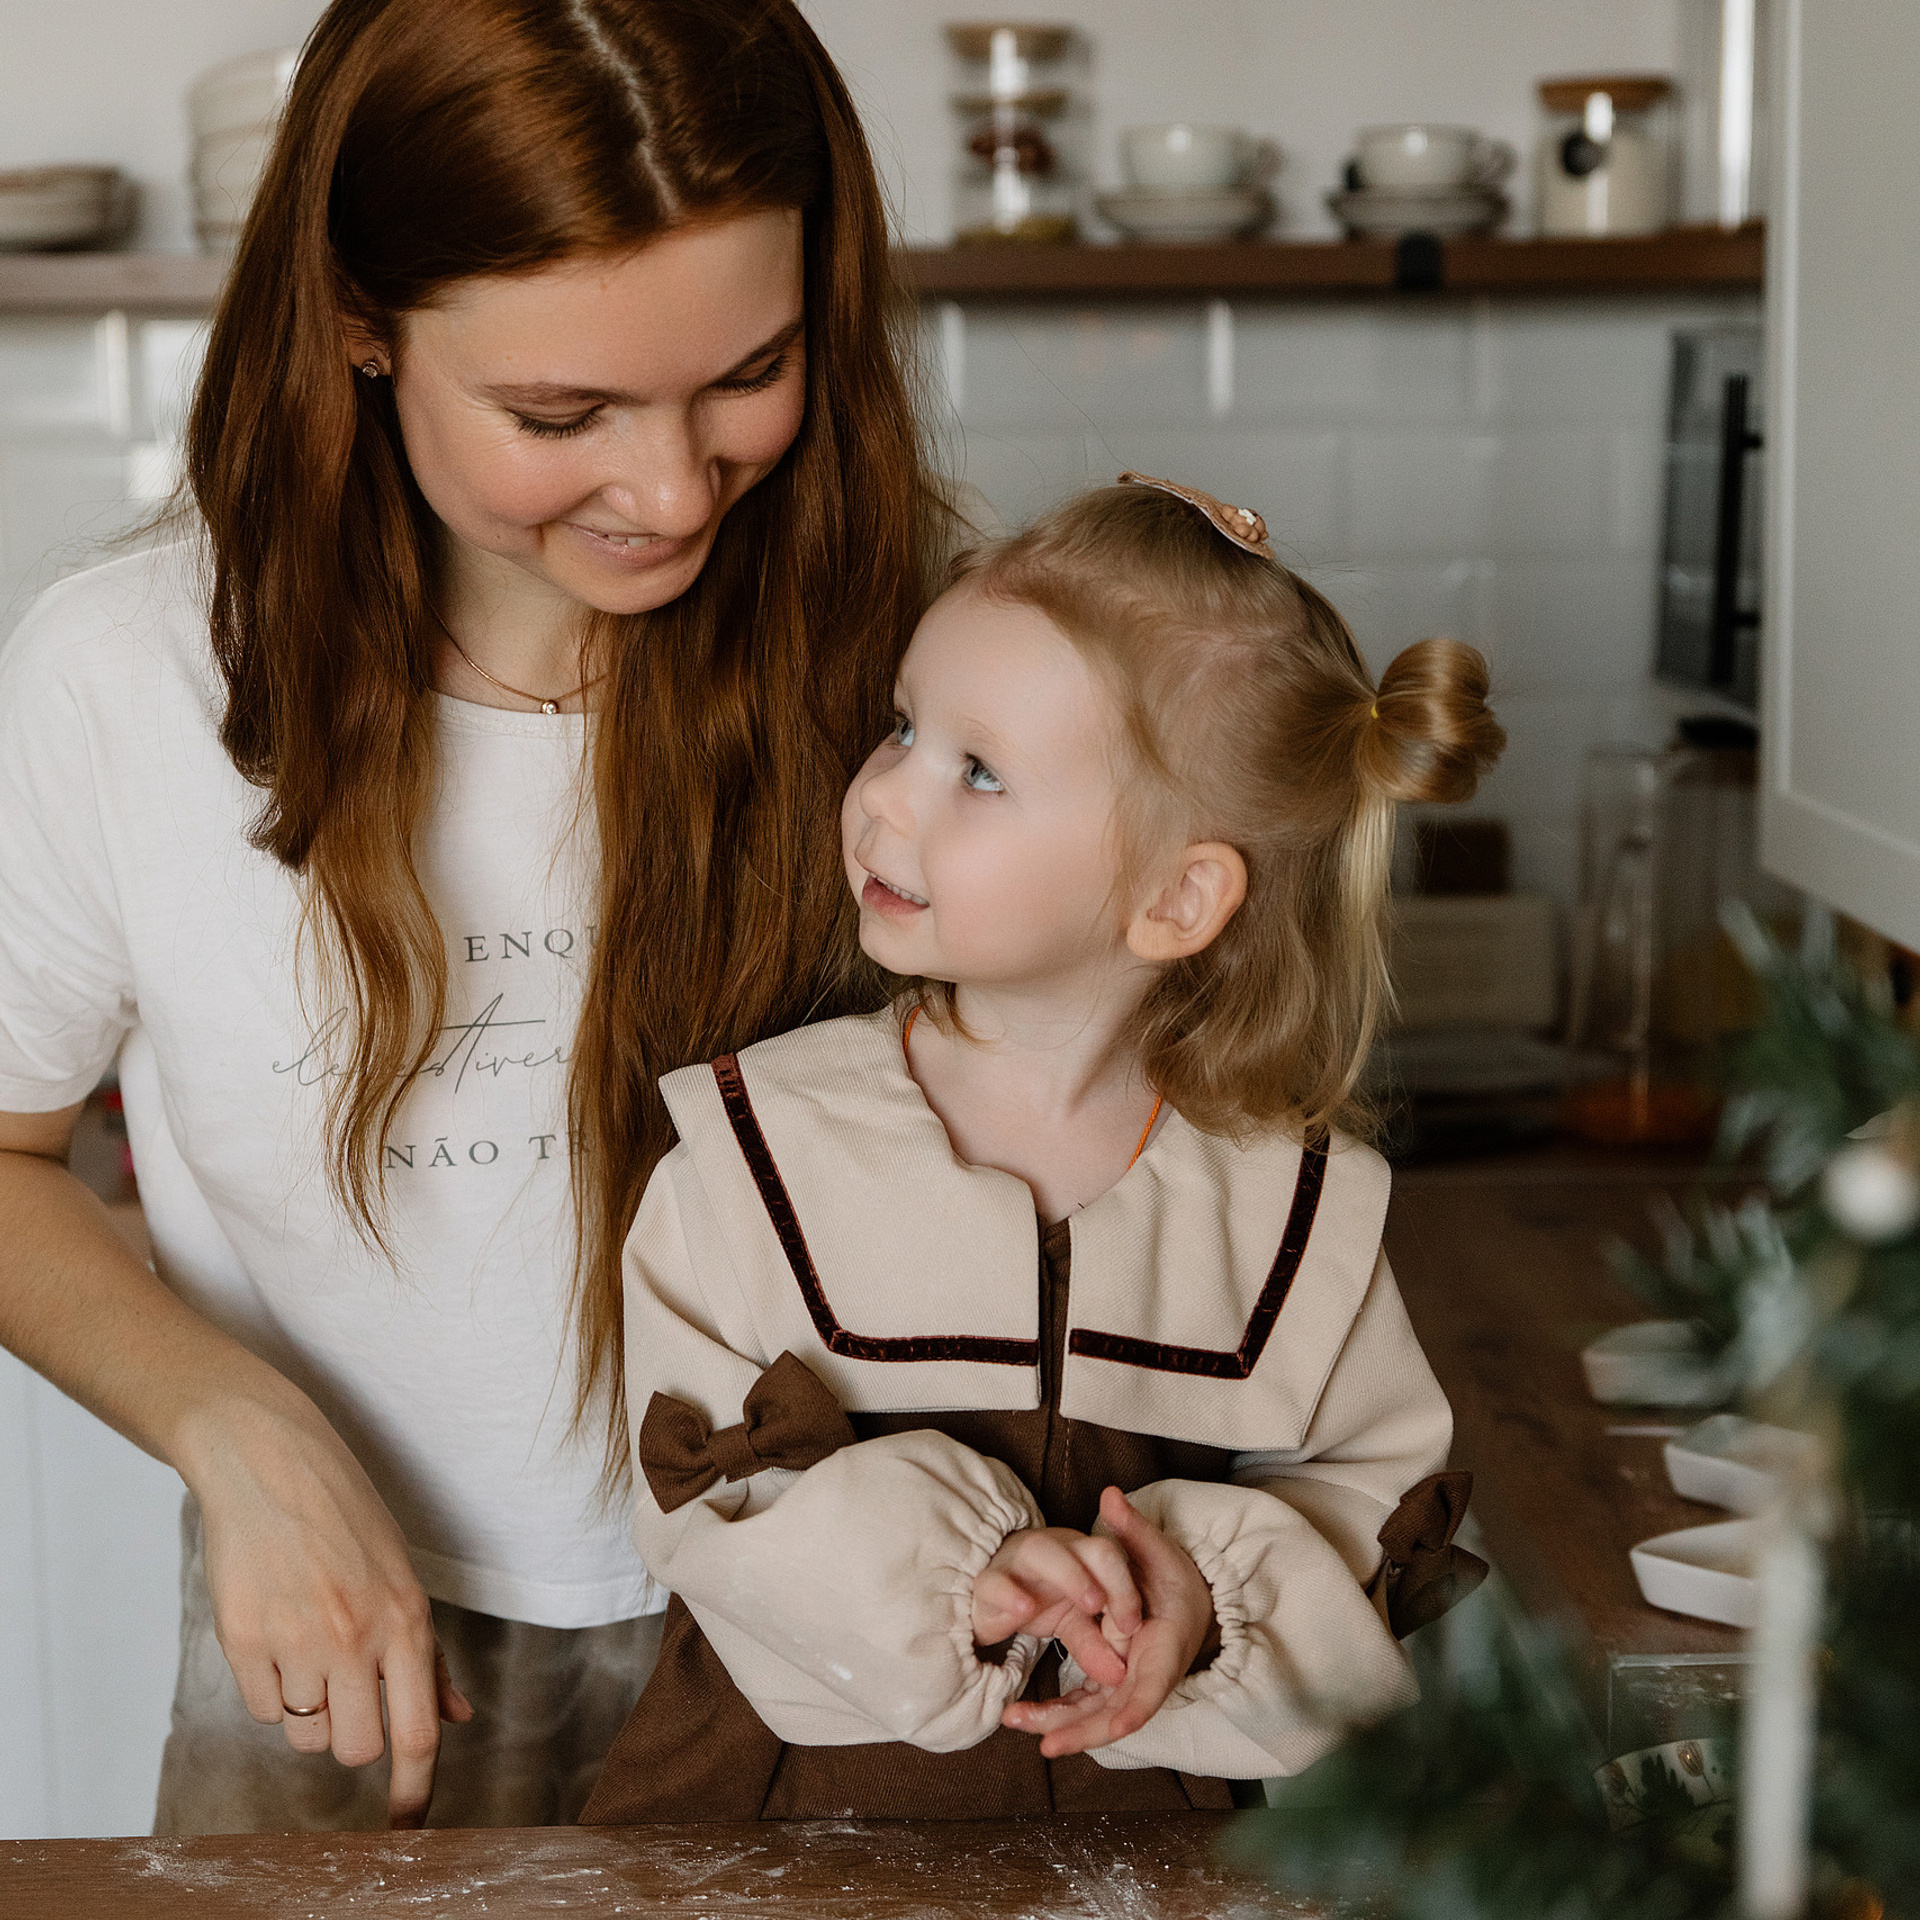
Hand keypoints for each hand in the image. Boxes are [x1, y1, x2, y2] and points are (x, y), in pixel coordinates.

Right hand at [183, 1390, 472, 1827]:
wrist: (270, 1463)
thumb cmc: (344, 1517)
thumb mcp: (401, 1575)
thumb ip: (426, 1656)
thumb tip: (459, 1718)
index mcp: (405, 1619)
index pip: (416, 1732)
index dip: (415, 1791)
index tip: (409, 1829)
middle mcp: (355, 1636)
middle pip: (355, 1748)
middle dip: (351, 1737)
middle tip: (345, 1696)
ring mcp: (296, 1640)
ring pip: (304, 1733)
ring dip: (309, 1710)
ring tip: (308, 1647)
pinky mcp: (243, 1639)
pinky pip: (261, 1709)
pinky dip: (270, 1691)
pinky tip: (275, 1636)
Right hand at [972, 1524, 1142, 1688]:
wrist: (991, 1596)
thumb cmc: (1040, 1599)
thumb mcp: (1074, 1624)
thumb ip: (1096, 1644)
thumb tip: (1118, 1676)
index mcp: (1084, 1556)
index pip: (1113, 1560)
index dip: (1125, 1590)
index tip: (1131, 1627)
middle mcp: (1057, 1549)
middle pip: (1091, 1548)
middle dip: (1111, 1578)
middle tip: (1108, 1612)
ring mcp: (1019, 1560)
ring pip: (1043, 1550)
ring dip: (1070, 1575)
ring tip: (1087, 1606)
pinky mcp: (987, 1581)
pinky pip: (996, 1581)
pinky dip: (1010, 1593)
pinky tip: (1024, 1608)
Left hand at [1001, 1486, 1214, 1757]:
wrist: (1187, 1600)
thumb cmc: (1174, 1575)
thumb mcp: (1158, 1548)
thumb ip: (1134, 1527)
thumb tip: (1111, 1495)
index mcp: (1166, 1649)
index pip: (1152, 1689)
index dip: (1133, 1711)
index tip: (1115, 1729)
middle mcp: (1149, 1675)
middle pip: (1116, 1715)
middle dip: (1081, 1730)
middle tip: (1043, 1741)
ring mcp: (1129, 1684)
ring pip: (1095, 1715)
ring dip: (1059, 1724)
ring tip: (1014, 1720)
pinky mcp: (1112, 1683)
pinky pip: (1085, 1704)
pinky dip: (1059, 1712)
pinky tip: (1024, 1714)